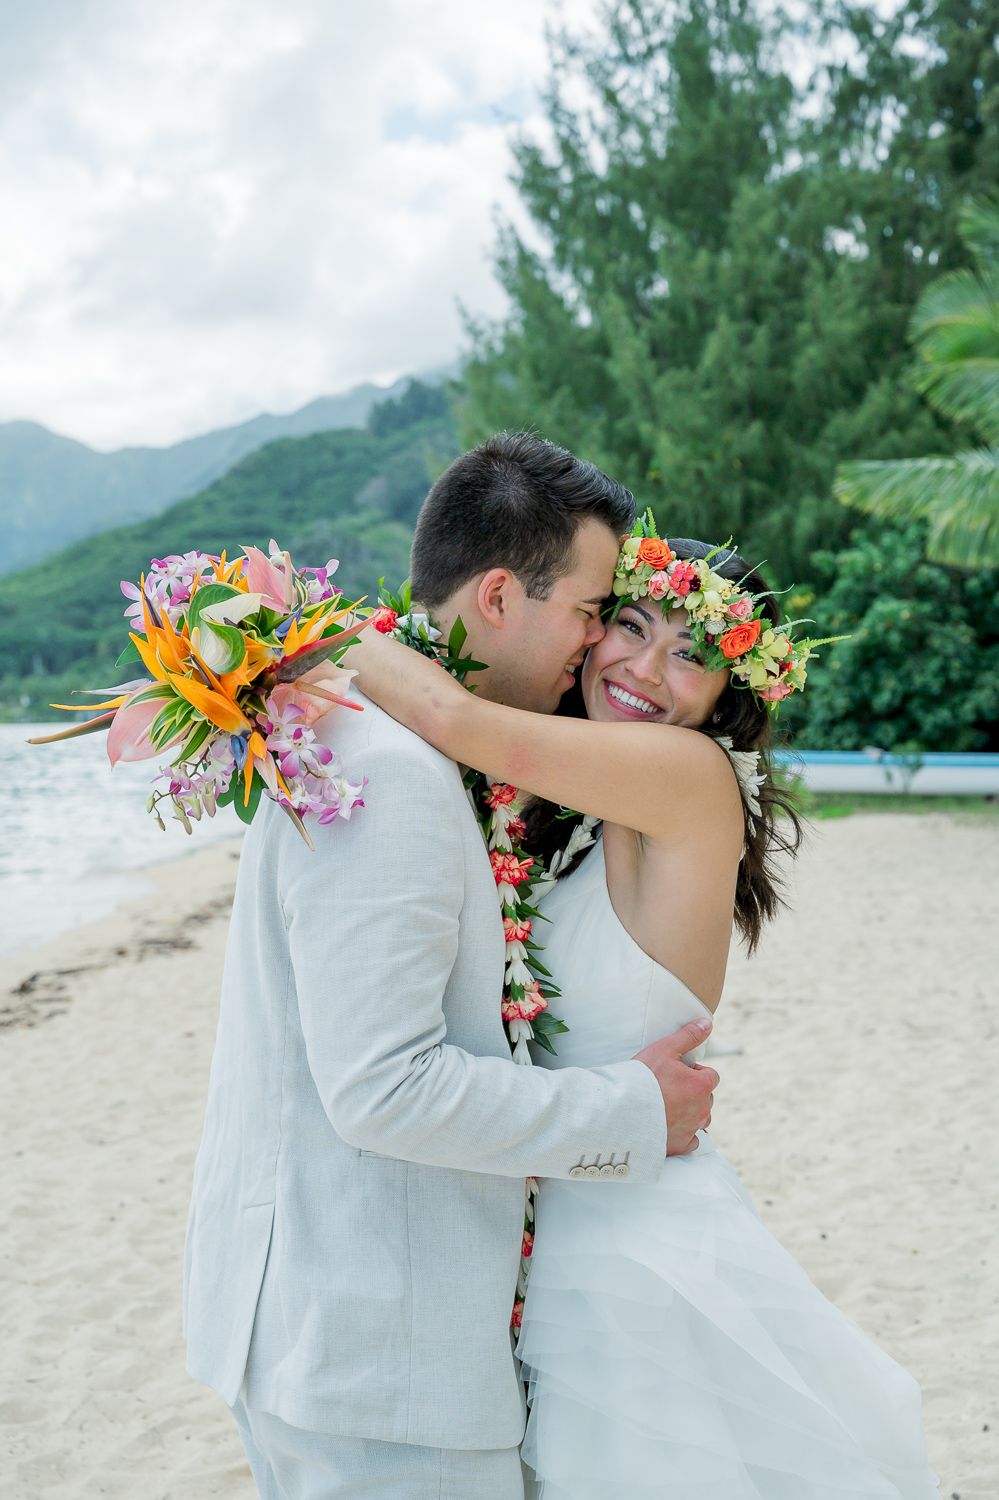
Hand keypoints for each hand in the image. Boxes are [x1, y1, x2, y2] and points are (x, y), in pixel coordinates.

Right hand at [634, 1018, 717, 1156]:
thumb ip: (689, 1036)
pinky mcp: (680, 1145)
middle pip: (707, 1097)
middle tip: (668, 1087)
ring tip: (667, 1105)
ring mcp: (692, 1129)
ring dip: (691, 1112)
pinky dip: (684, 1133)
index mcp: (701, 1085)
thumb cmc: (642, 1078)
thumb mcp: (665, 1048)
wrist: (621, 1111)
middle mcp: (702, 1109)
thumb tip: (708, 1024)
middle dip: (693, 1092)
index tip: (676, 1072)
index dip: (695, 1071)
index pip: (711, 1075)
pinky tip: (668, 1125)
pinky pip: (692, 1139)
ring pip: (702, 1119)